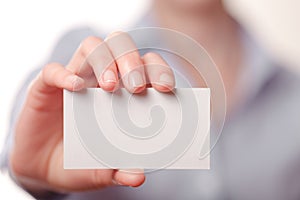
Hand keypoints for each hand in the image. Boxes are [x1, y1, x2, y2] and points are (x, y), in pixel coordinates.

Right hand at [9, 32, 174, 193]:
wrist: (45, 166)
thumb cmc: (82, 159)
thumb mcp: (102, 169)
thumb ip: (119, 172)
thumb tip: (138, 177)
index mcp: (123, 94)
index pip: (146, 67)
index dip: (158, 70)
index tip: (165, 88)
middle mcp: (102, 80)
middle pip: (121, 47)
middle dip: (132, 61)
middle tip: (136, 87)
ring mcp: (75, 78)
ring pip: (93, 46)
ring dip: (104, 60)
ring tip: (110, 87)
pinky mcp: (47, 86)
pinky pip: (53, 70)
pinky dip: (64, 75)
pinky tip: (75, 88)